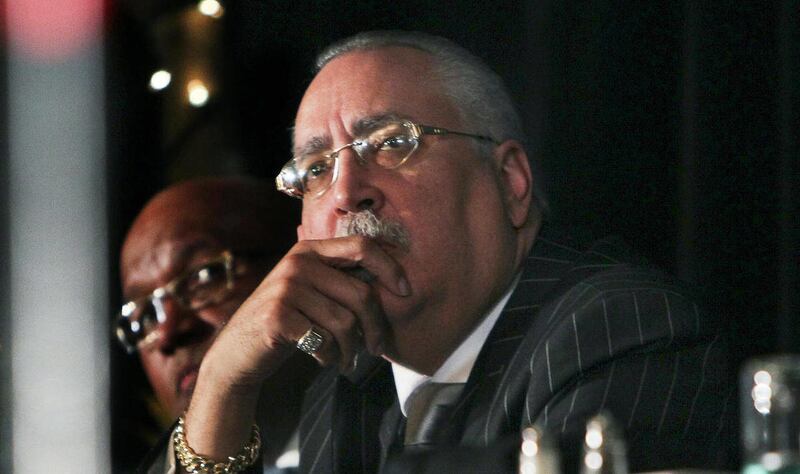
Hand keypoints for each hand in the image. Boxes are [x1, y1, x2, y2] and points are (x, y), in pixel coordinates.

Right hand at [182, 235, 408, 458]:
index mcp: (310, 249)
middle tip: (376, 349)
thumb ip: (341, 280)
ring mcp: (285, 288)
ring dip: (352, 349)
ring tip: (347, 360)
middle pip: (361, 293)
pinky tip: (325, 360)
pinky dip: (331, 356)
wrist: (238, 353)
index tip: (405, 291)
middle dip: (376, 327)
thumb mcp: (311, 291)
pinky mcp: (277, 316)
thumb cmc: (288, 323)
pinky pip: (325, 340)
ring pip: (346, 322)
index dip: (390, 267)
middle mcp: (297, 262)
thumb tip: (396, 284)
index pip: (362, 246)